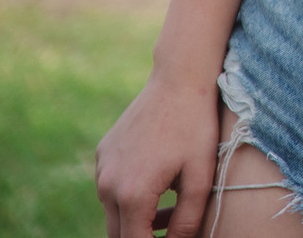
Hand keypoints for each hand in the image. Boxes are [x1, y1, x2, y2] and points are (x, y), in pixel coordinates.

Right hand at [95, 73, 218, 237]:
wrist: (179, 81)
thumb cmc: (195, 128)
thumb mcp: (201, 178)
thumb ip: (187, 220)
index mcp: (132, 195)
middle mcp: (108, 185)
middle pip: (118, 234)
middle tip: (169, 231)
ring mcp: (102, 169)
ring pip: (114, 212)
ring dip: (136, 218)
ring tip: (170, 212)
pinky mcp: (103, 154)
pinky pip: (111, 187)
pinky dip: (129, 195)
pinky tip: (160, 183)